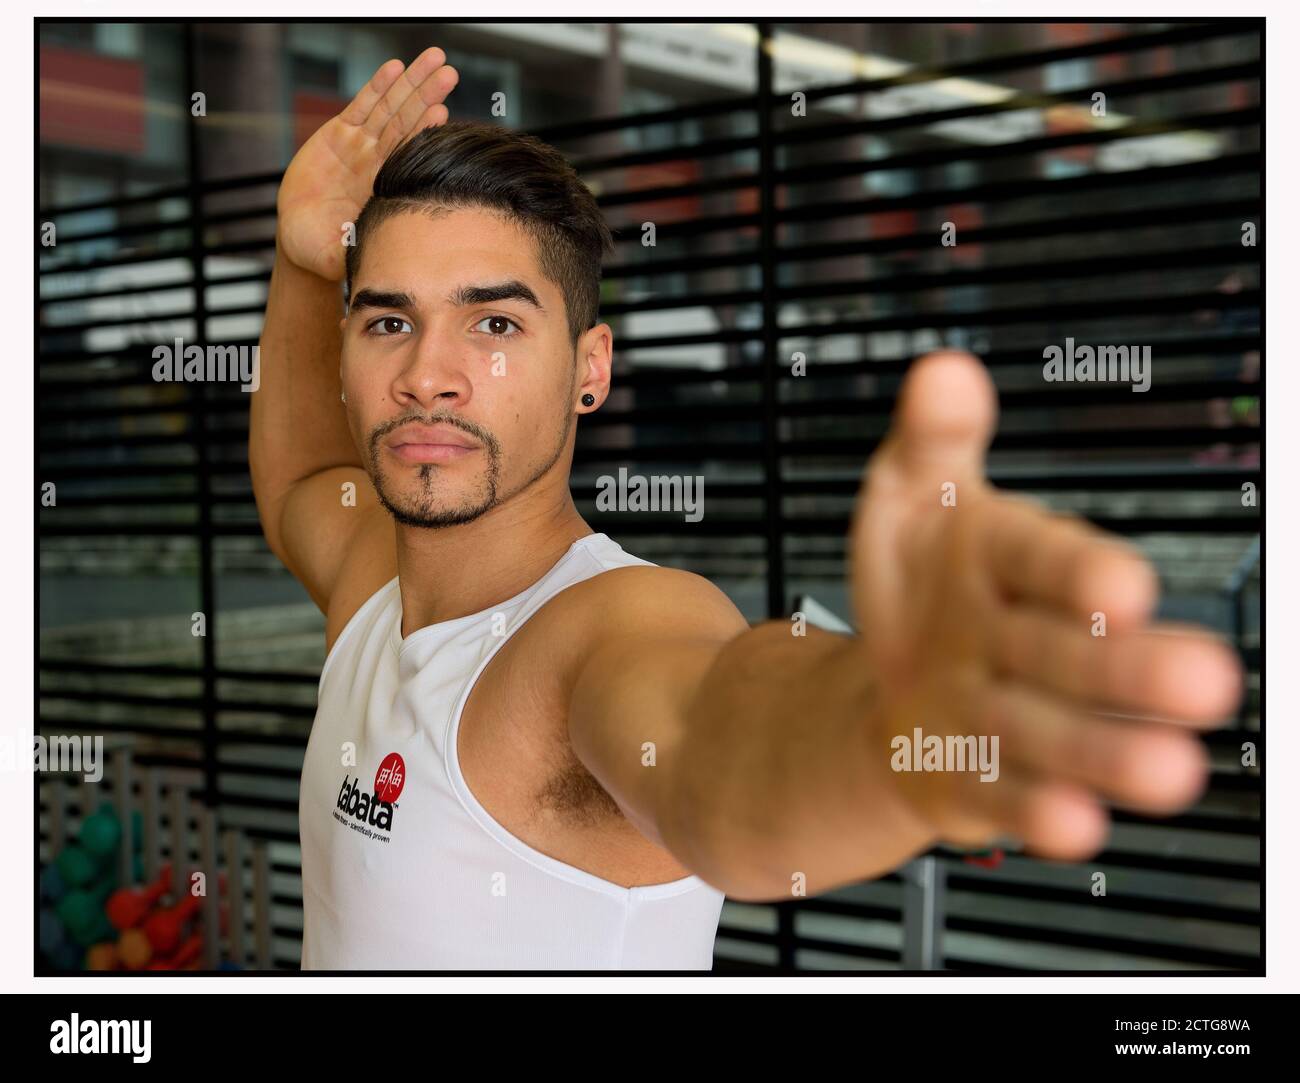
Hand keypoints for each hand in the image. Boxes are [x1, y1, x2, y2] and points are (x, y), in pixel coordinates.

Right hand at [276, 46, 458, 280]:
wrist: (302, 241)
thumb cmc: (328, 250)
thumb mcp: (345, 254)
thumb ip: (360, 253)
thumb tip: (382, 263)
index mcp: (386, 186)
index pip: (412, 154)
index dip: (427, 131)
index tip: (446, 114)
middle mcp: (378, 162)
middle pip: (407, 122)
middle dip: (427, 95)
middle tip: (449, 72)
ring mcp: (360, 146)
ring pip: (389, 109)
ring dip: (410, 84)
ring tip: (433, 60)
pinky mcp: (338, 136)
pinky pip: (361, 106)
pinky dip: (378, 87)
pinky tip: (394, 68)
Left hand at [849, 350, 1242, 861]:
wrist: (883, 679)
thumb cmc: (917, 584)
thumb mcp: (907, 501)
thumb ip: (933, 443)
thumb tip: (942, 372)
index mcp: (1015, 559)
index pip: (1050, 558)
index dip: (1080, 572)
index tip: (1120, 585)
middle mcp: (1028, 639)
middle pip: (1075, 653)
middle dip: (1130, 668)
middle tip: (1202, 681)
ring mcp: (1010, 714)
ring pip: (1057, 733)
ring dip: (1107, 750)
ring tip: (1167, 771)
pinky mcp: (983, 779)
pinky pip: (1008, 795)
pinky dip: (1037, 811)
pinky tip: (1074, 825)